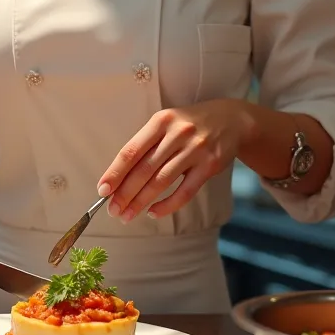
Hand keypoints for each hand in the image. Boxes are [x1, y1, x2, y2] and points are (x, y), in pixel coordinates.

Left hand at [97, 99, 254, 221]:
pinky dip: (167, 205)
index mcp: (160, 121)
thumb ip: (146, 145)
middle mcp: (177, 134)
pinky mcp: (209, 166)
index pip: (131, 151)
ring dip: (141, 201)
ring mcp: (195, 150)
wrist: (231, 119)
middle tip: (112, 210)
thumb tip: (118, 177)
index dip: (115, 172)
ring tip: (127, 215)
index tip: (102, 190)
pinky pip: (184, 191)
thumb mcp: (166, 124)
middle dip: (125, 193)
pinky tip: (154, 212)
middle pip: (144, 169)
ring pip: (161, 181)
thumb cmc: (188, 124)